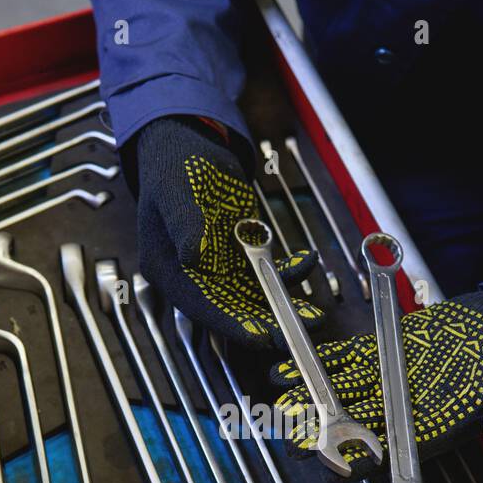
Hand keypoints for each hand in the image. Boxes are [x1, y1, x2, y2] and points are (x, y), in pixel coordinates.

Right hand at [134, 117, 326, 346]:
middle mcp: (193, 277)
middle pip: (230, 311)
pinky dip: (288, 273)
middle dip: (265, 325)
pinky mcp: (238, 257)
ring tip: (314, 314)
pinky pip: (266, 273)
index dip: (232, 325)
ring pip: (253, 299)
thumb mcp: (176, 190)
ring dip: (282, 306)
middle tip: (297, 333)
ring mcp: (218, 269)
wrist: (190, 145)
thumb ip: (184, 224)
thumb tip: (191, 258)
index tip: (260, 337)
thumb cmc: (176, 166)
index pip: (201, 307)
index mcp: (168, 269)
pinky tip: (307, 261)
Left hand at [271, 290, 482, 480]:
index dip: (362, 462)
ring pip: (345, 395)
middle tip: (290, 440)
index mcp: (433, 429)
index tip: (334, 467)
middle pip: (357, 428)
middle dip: (323, 436)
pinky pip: (348, 359)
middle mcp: (406, 411)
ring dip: (313, 400)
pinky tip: (291, 364)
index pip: (391, 453)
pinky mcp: (388, 350)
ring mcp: (393, 381)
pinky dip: (322, 362)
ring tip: (280, 404)